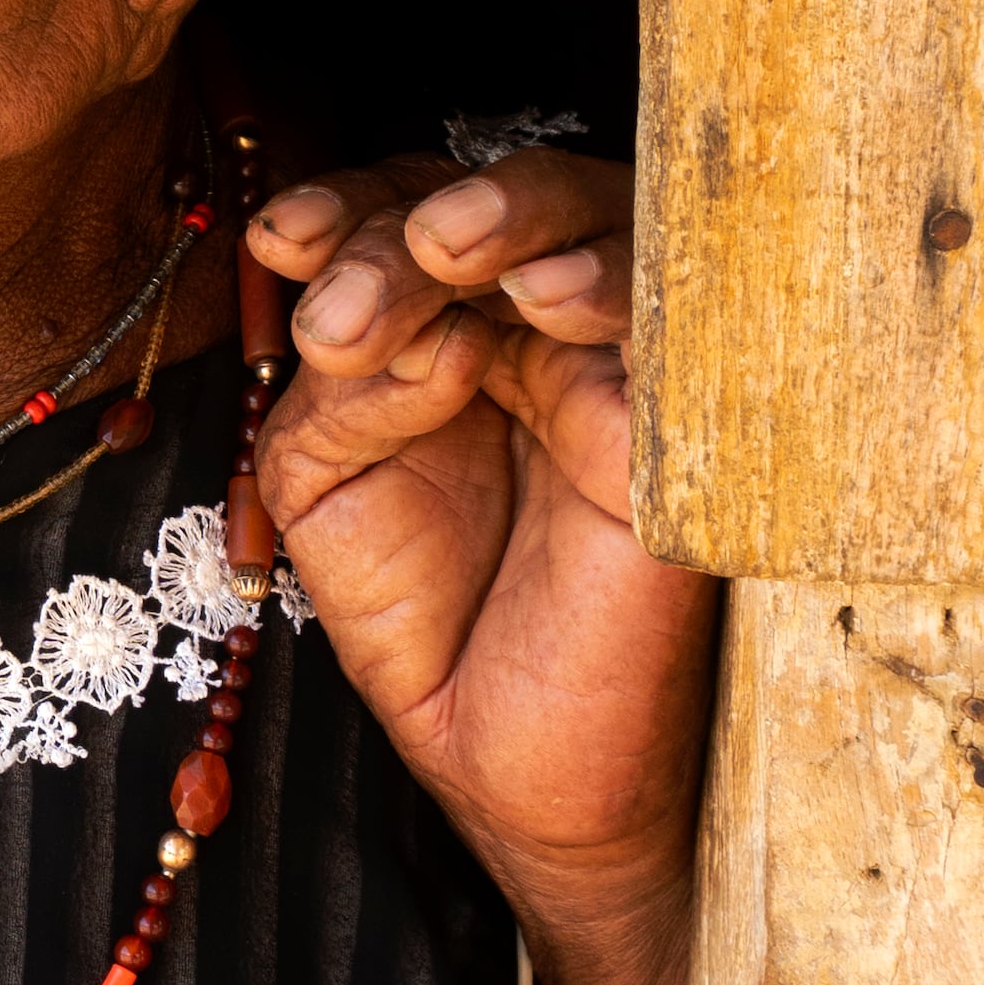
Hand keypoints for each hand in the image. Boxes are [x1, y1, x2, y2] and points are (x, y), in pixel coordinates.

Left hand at [245, 149, 715, 984]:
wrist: (524, 780)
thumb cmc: (435, 625)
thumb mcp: (324, 486)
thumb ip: (333, 389)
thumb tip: (382, 320)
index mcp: (455, 327)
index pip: (411, 213)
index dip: (349, 205)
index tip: (278, 242)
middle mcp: (548, 331)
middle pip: (502, 204)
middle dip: (410, 221)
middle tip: (342, 290)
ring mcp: (632, 372)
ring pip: (603, 225)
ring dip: (515, 215)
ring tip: (439, 249)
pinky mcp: (705, 436)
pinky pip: (685, 325)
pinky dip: (619, 287)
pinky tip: (544, 295)